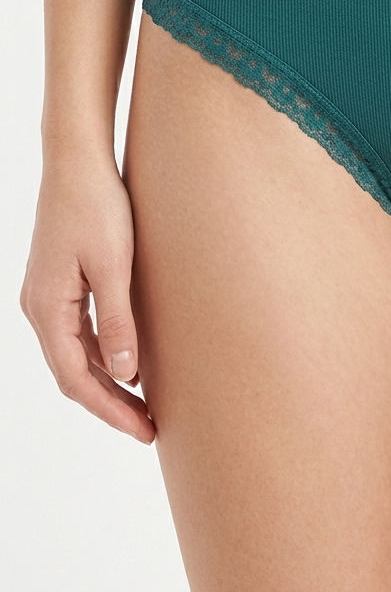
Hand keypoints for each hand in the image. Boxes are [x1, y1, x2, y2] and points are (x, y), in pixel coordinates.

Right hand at [19, 154, 154, 443]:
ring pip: (74, 355)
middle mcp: (39, 308)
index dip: (110, 410)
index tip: (144, 430)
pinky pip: (77, 333)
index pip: (76, 379)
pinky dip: (101, 355)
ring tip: (143, 405)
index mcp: (47, 309)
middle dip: (110, 404)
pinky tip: (129, 363)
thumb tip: (125, 375)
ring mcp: (46, 295)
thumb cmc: (98, 206)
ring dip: (107, 382)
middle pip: (73, 373)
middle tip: (150, 428)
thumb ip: (117, 322)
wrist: (78, 161)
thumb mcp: (114, 266)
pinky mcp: (60, 282)